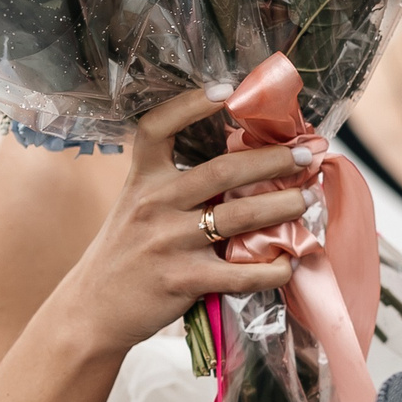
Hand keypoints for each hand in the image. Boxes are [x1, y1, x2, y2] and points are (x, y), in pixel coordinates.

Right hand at [50, 88, 310, 355]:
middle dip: (273, 161)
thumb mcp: (138, 209)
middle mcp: (154, 205)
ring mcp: (168, 243)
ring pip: (240, 217)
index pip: (157, 128)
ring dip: (284, 207)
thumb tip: (243, 170)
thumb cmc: (125, 254)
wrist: (91, 311)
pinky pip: (240, 273)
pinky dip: (272, 269)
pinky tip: (289, 263)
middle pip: (222, 171)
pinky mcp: (182, 280)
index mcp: (142, 181)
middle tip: (306, 156)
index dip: (190, 104)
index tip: (228, 90)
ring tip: (310, 201)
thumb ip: (176, 189)